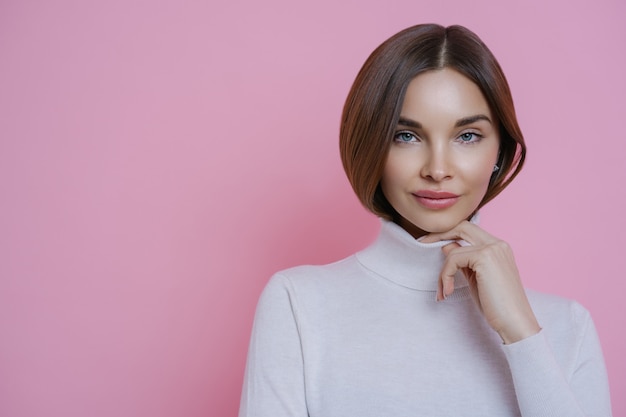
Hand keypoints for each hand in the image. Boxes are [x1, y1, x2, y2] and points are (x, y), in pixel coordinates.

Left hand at [421, 221, 540, 343]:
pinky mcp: (485, 257)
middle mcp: (497, 243)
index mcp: (498, 247)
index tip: (429, 244)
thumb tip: (446, 246)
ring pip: (453, 250)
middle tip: (421, 244)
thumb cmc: (497, 306)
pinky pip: (453, 260)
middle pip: (461, 226)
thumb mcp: (475, 278)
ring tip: (443, 292)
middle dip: (438, 234)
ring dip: (442, 273)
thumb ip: (464, 260)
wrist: (515, 323)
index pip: (468, 229)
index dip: (448, 234)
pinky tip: (447, 293)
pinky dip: (445, 277)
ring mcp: (492, 249)